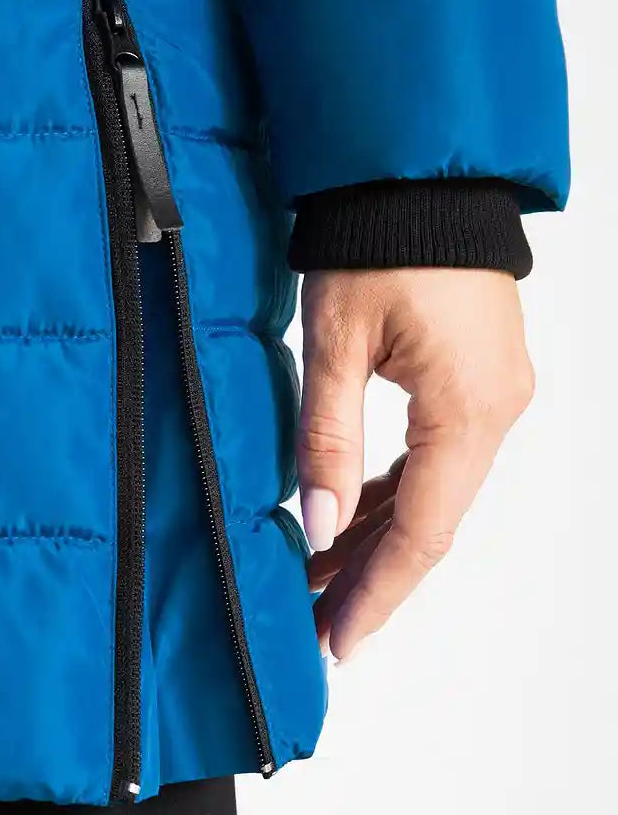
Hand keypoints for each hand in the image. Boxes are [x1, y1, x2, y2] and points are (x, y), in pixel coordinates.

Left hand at [297, 269, 534, 661]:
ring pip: (435, 494)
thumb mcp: (335, 343)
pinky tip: (352, 518)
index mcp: (468, 409)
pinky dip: (395, 494)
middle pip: (432, 522)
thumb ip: (327, 440)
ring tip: (320, 579)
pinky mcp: (478, 380)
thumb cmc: (377, 239)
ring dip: (380, 537)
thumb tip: (322, 525)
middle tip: (319, 626)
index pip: (422, 532)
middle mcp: (496, 412)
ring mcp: (494, 396)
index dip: (379, 593)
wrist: (420, 172)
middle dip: (373, 577)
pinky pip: (438, 458)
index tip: (340, 642)